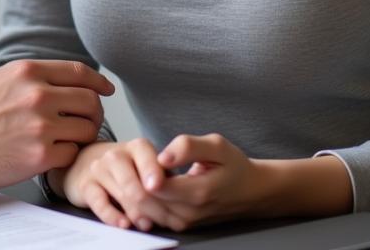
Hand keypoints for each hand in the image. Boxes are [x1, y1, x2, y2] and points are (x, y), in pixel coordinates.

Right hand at [0, 59, 114, 188]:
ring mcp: (41, 126)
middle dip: (94, 111)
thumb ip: (31, 76)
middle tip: (88, 120)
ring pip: (87, 128)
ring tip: (71, 138)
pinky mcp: (40, 155)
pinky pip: (72, 153)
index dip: (98, 81)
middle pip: (90, 101)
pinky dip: (69, 154)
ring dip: (83, 135)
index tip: (106, 89)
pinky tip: (57, 154)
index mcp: (28, 71)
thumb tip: (60, 78)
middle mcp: (38, 95)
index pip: (79, 72)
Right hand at [54, 138, 183, 231]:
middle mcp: (116, 154)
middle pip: (136, 184)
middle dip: (154, 207)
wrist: (87, 161)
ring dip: (138, 214)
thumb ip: (163, 181)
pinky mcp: (85, 185)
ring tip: (148, 225)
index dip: (155, 174)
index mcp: (138, 147)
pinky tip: (124, 223)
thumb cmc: (128, 168)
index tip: (160, 187)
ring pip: (121, 194)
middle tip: (167, 222)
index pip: (148, 158)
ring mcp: (99, 169)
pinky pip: (99, 203)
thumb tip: (180, 206)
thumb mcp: (147, 167)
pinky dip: (113, 216)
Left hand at [60, 132, 352, 231]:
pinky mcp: (181, 224)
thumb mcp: (216, 145)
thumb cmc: (234, 164)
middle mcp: (187, 213)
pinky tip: (137, 183)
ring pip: (143, 213)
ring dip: (129, 192)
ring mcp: (184, 222)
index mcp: (196, 193)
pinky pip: (151, 216)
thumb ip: (188, 146)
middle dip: (126, 182)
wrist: (253, 192)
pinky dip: (138, 201)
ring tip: (125, 169)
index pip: (151, 187)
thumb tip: (162, 156)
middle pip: (142, 203)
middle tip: (117, 159)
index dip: (135, 170)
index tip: (127, 152)